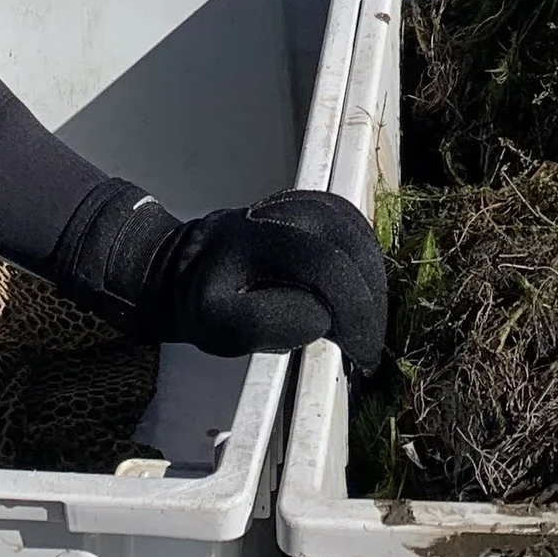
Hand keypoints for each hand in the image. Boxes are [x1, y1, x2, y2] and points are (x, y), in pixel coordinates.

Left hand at [60, 182, 387, 372]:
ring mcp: (292, 202)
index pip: (321, 271)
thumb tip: (321, 316)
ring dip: (372, 280)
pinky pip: (351, 221)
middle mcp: (275, 213)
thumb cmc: (204, 304)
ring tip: (367, 322)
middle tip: (368, 347)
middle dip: (366, 304)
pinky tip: (363, 288)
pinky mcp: (306, 200)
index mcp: (250, 242)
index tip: (358, 355)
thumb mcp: (219, 329)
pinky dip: (366, 256)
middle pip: (344, 250)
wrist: (185, 264)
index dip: (349, 315)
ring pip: (353, 231)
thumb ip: (267, 324)